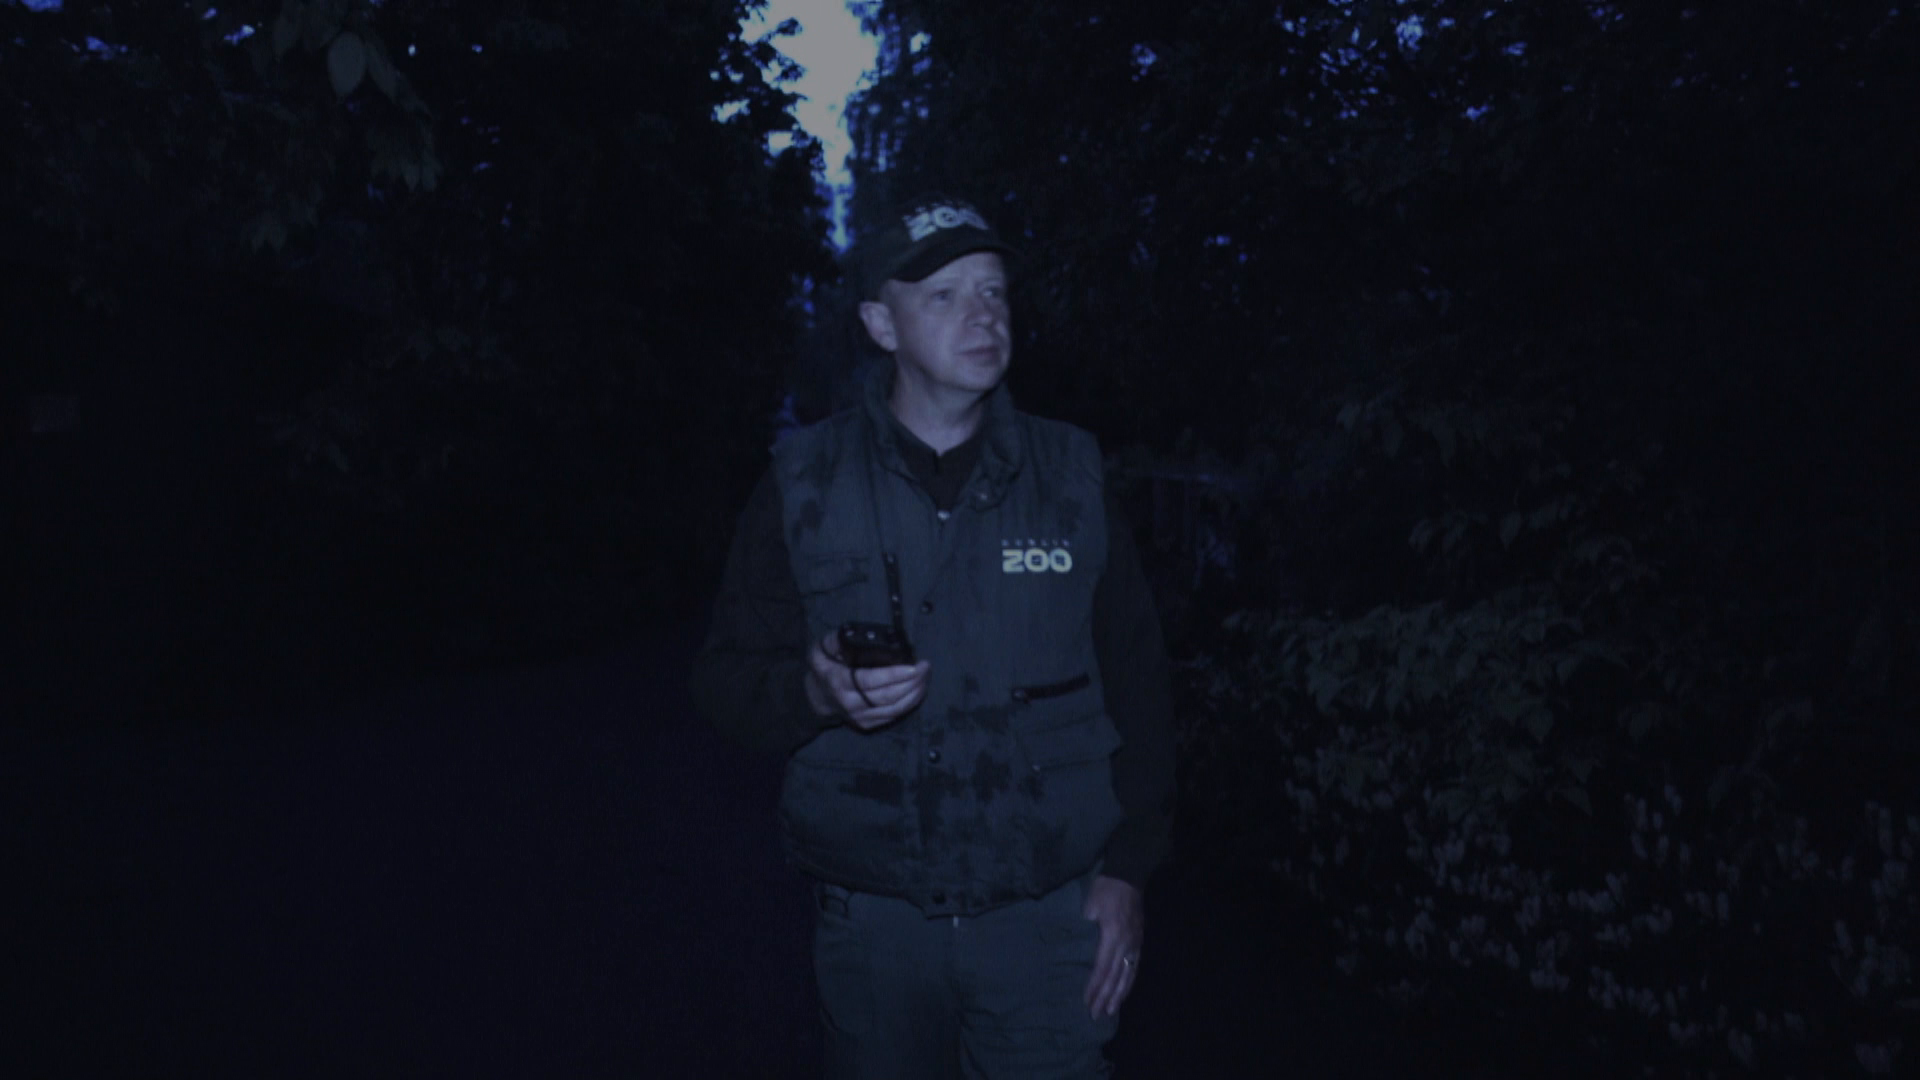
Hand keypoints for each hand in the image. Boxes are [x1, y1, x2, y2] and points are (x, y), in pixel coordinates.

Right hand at [805, 631, 930, 730]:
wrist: (816, 698)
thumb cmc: (824, 668)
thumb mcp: (821, 649)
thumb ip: (836, 640)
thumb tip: (854, 633)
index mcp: (839, 682)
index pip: (869, 680)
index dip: (893, 675)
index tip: (913, 667)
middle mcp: (850, 703)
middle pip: (887, 696)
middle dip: (912, 683)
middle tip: (925, 667)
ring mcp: (860, 716)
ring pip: (894, 709)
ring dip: (915, 693)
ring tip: (926, 677)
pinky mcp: (868, 724)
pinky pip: (894, 716)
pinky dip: (910, 704)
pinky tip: (919, 690)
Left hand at [1082, 875, 1144, 1017]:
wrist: (1128, 876)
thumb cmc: (1105, 890)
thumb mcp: (1089, 906)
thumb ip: (1083, 929)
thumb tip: (1074, 950)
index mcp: (1112, 935)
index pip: (1102, 967)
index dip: (1094, 986)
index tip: (1086, 1001)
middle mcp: (1126, 944)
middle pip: (1115, 976)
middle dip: (1105, 997)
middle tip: (1096, 1015)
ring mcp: (1135, 944)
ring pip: (1127, 975)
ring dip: (1118, 995)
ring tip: (1109, 1011)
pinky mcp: (1139, 942)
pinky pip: (1134, 968)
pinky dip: (1128, 983)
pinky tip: (1123, 993)